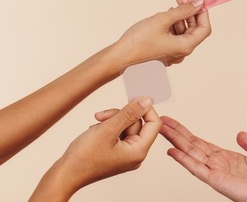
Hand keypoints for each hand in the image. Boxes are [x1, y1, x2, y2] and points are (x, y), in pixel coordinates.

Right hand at [31, 97, 159, 200]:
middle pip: (138, 124)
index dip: (145, 109)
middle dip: (120, 115)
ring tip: (96, 125)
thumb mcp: (108, 129)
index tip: (132, 99)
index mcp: (139, 151)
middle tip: (101, 116)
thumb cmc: (83, 158)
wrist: (64, 174)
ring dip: (111, 121)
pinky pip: (118, 134)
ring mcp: (125, 155)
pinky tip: (94, 131)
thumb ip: (129, 113)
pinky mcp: (115, 153)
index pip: (154, 124)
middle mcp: (135, 154)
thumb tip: (147, 100)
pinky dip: (107, 128)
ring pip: (126, 127)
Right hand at [115, 0, 210, 66]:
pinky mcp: (164, 53)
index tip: (197, 1)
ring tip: (170, 8)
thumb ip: (183, 10)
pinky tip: (164, 18)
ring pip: (183, 33)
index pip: (204, 29)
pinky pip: (173, 38)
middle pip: (193, 30)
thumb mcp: (162, 20)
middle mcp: (181, 53)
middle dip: (189, 13)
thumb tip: (198, 3)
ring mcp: (172, 54)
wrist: (118, 58)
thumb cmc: (138, 41)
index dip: (203, 14)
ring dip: (179, 19)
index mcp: (185, 47)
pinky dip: (172, 27)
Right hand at [160, 116, 246, 201]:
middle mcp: (219, 165)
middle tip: (161, 122)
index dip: (187, 134)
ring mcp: (216, 173)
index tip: (173, 124)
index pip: (201, 144)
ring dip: (176, 142)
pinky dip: (184, 160)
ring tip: (162, 130)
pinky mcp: (217, 181)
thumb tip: (240, 134)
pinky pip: (197, 169)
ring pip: (191, 154)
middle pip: (192, 147)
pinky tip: (172, 151)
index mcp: (228, 159)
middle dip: (176, 134)